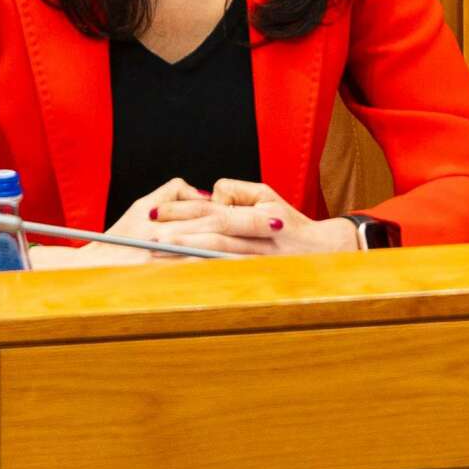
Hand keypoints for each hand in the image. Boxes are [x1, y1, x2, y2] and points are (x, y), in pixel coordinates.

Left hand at [140, 178, 361, 256]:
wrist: (323, 252)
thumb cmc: (290, 221)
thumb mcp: (268, 195)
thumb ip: (236, 192)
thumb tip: (210, 196)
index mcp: (261, 214)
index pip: (214, 210)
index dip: (182, 210)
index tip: (154, 212)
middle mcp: (261, 237)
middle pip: (212, 233)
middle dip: (177, 234)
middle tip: (146, 237)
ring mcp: (261, 260)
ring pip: (217, 255)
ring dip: (184, 254)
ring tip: (157, 254)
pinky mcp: (258, 276)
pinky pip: (225, 274)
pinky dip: (201, 272)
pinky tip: (180, 272)